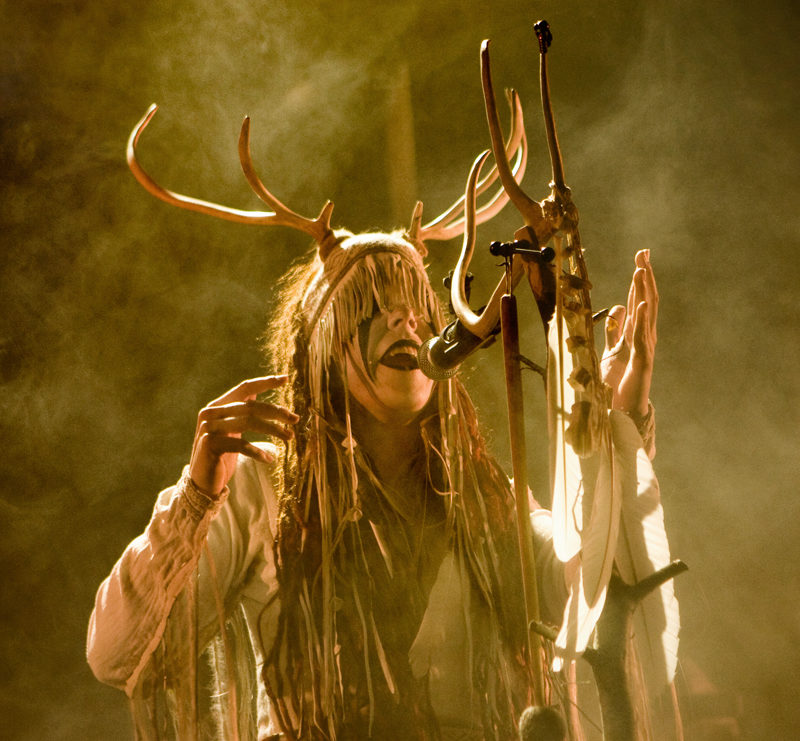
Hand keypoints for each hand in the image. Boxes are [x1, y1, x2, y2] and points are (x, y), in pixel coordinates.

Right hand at [189, 376, 298, 494]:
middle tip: (295, 419)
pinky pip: (241, 444)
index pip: (244, 388)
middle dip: (276, 412)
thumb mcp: (232, 430)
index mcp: (217, 405)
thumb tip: (257, 392)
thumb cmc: (222, 455)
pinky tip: (269, 460)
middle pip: (251, 406)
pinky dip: (258, 452)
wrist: (201, 483)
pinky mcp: (210, 444)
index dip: (265, 382)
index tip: (286, 378)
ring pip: (249, 421)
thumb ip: (241, 413)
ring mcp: (208, 428)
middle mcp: (211, 413)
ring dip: (273, 429)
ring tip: (289, 437)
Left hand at [600, 250, 657, 416]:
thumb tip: (617, 308)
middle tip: (643, 253)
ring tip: (641, 270)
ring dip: (643, 290)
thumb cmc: (620, 382)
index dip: (639, 279)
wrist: (623, 409)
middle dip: (644, 276)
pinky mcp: (641, 361)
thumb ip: (615, 331)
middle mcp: (645, 336)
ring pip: (646, 314)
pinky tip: (640, 302)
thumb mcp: (613, 350)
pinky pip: (641, 336)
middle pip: (646, 300)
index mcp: (637, 332)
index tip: (641, 256)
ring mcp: (645, 348)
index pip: (639, 299)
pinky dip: (641, 319)